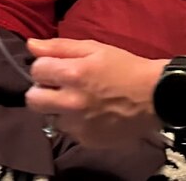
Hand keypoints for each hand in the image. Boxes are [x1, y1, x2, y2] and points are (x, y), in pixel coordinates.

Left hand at [26, 38, 164, 148]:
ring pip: (48, 117)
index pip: (36, 70)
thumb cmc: (124, 67)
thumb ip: (60, 47)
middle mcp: (71, 102)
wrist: (153, 97)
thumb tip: (31, 45)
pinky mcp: (86, 141)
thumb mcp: (94, 48)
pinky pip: (66, 131)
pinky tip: (88, 113)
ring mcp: (78, 125)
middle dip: (42, 89)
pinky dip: (72, 122)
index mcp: (74, 74)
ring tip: (76, 99)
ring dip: (57, 107)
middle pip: (32, 99)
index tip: (56, 66)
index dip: (44, 65)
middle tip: (59, 84)